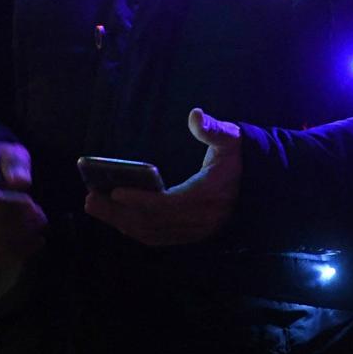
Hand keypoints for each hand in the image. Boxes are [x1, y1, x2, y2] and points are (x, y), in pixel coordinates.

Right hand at [0, 143, 46, 264]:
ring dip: (17, 242)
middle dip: (16, 225)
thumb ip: (16, 164)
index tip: (31, 203)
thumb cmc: (1, 163)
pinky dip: (14, 255)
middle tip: (42, 220)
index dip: (5, 205)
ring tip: (40, 234)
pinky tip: (34, 246)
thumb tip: (20, 182)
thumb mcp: (11, 153)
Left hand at [84, 109, 241, 245]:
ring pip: (150, 234)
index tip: (115, 191)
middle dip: (117, 213)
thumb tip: (195, 115)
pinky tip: (116, 218)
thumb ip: (213, 129)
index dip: (139, 200)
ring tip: (95, 206)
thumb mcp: (231, 139)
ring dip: (120, 222)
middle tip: (90, 198)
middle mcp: (199, 221)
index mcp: (206, 197)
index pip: (167, 204)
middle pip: (150, 223)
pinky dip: (134, 230)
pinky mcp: (190, 237)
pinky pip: (157, 238)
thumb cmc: (240, 159)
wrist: (262, 187)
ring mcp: (194, 233)